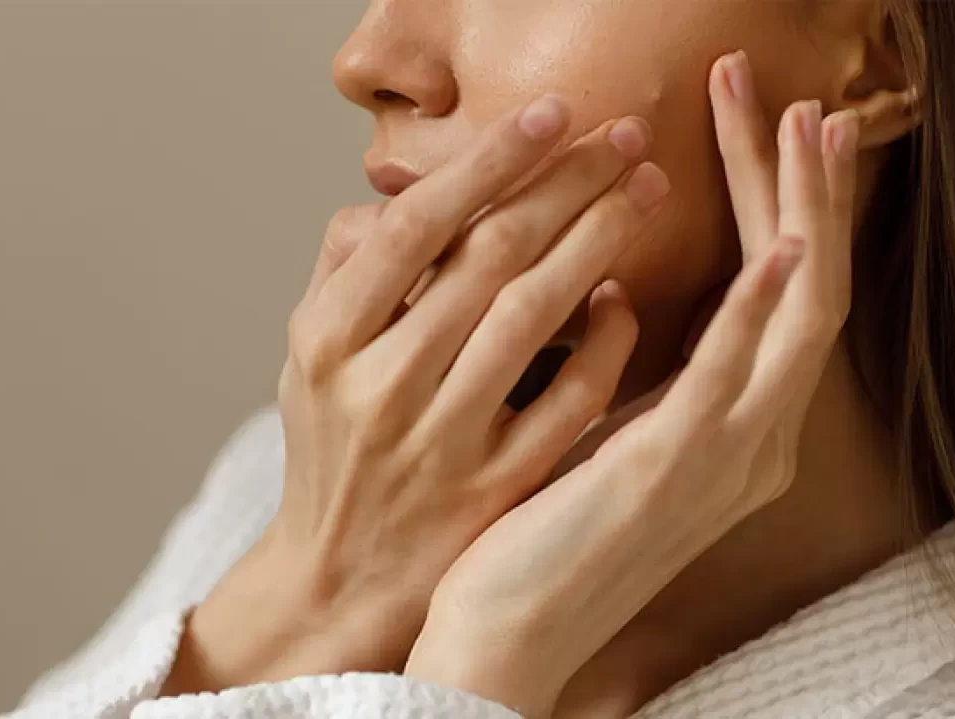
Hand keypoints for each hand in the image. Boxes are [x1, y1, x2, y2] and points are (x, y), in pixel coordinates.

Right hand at [165, 96, 671, 693]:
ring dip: (599, 241)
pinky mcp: (496, 486)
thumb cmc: (332, 449)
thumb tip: (407, 195)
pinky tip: (624, 297)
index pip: (417, 225)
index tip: (550, 114)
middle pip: (488, 258)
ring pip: (534, 317)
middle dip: (566, 183)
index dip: (489, 162)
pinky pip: (568, 401)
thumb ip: (347, 269)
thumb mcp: (307, 356)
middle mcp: (382, 386)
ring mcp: (443, 441)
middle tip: (626, 135)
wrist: (341, 575)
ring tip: (647, 190)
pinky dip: (604, 343)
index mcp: (329, 340)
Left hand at [404, 50, 858, 717]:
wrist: (509, 633)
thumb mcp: (592, 432)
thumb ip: (610, 368)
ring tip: (805, 133)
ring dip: (803, 218)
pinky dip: (761, 313)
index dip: (785, 210)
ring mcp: (721, 459)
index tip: (775, 135)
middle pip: (808, 291)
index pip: (778, 296)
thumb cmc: (539, 531)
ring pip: (796, 319)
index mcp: (729, 429)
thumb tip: (598, 291)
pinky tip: (778, 251)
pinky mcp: (671, 472)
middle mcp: (749, 441)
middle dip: (809, 192)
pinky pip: (732, 381)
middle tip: (806, 108)